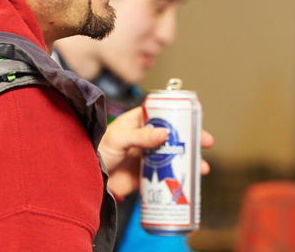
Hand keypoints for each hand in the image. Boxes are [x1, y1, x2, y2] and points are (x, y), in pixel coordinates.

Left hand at [98, 106, 214, 197]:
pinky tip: (190, 180)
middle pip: (174, 135)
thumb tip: (165, 133)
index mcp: (138, 122)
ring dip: (189, 159)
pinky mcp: (146, 174)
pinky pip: (167, 174)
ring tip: (202, 168)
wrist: (88, 180)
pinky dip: (179, 176)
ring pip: (174, 155)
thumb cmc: (96, 151)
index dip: (180, 114)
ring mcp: (147, 156)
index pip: (162, 114)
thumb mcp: (119, 139)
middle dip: (191, 138)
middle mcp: (145, 137)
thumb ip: (140, 136)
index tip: (196, 117)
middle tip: (206, 142)